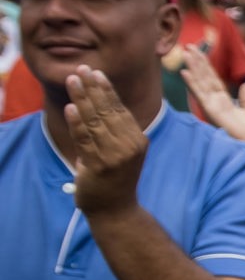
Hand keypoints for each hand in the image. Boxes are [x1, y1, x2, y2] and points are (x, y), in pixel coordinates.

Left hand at [63, 67, 149, 215]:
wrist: (116, 210)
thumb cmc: (116, 178)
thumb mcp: (122, 151)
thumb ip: (115, 129)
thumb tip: (100, 100)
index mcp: (139, 140)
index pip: (120, 109)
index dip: (106, 89)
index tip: (95, 72)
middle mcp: (130, 147)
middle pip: (108, 111)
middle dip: (93, 88)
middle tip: (82, 69)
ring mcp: (115, 157)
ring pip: (95, 122)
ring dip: (82, 99)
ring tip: (72, 80)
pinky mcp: (99, 167)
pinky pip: (85, 140)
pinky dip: (77, 123)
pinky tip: (70, 107)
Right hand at [182, 47, 244, 145]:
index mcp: (224, 102)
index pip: (213, 80)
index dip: (206, 66)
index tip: (198, 51)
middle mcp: (215, 104)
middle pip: (204, 78)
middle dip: (197, 62)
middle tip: (188, 46)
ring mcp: (212, 108)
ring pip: (201, 84)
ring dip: (193, 68)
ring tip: (186, 53)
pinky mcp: (212, 113)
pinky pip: (201, 96)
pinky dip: (193, 84)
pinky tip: (185, 72)